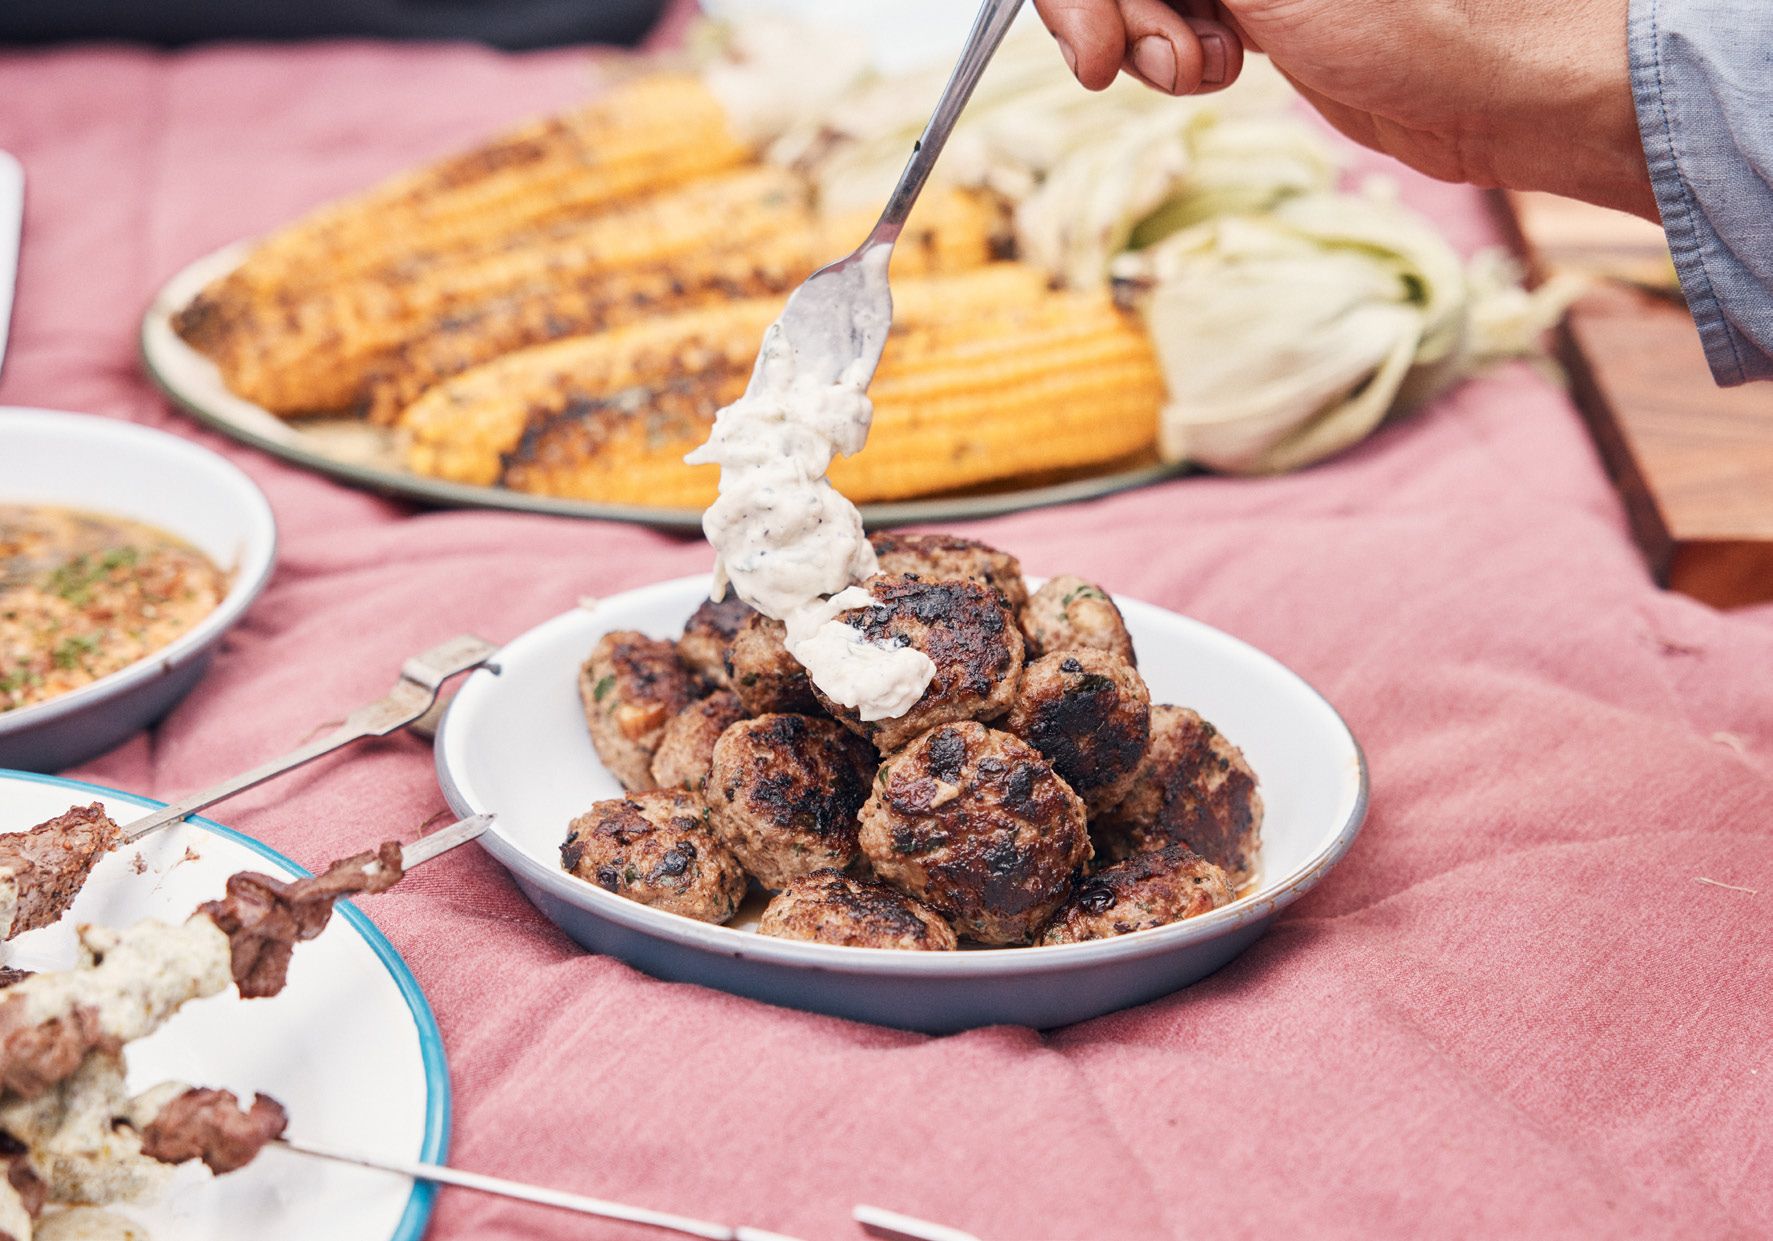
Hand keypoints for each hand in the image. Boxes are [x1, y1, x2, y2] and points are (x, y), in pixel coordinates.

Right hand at [1032, 0, 1655, 218]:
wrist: (1499, 90)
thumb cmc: (1416, 22)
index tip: (1091, 37)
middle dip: (1106, 5)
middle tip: (1115, 64)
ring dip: (1141, 38)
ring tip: (1205, 70)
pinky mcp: (1256, 0)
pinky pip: (1170, 17)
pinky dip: (1170, 55)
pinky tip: (1222, 73)